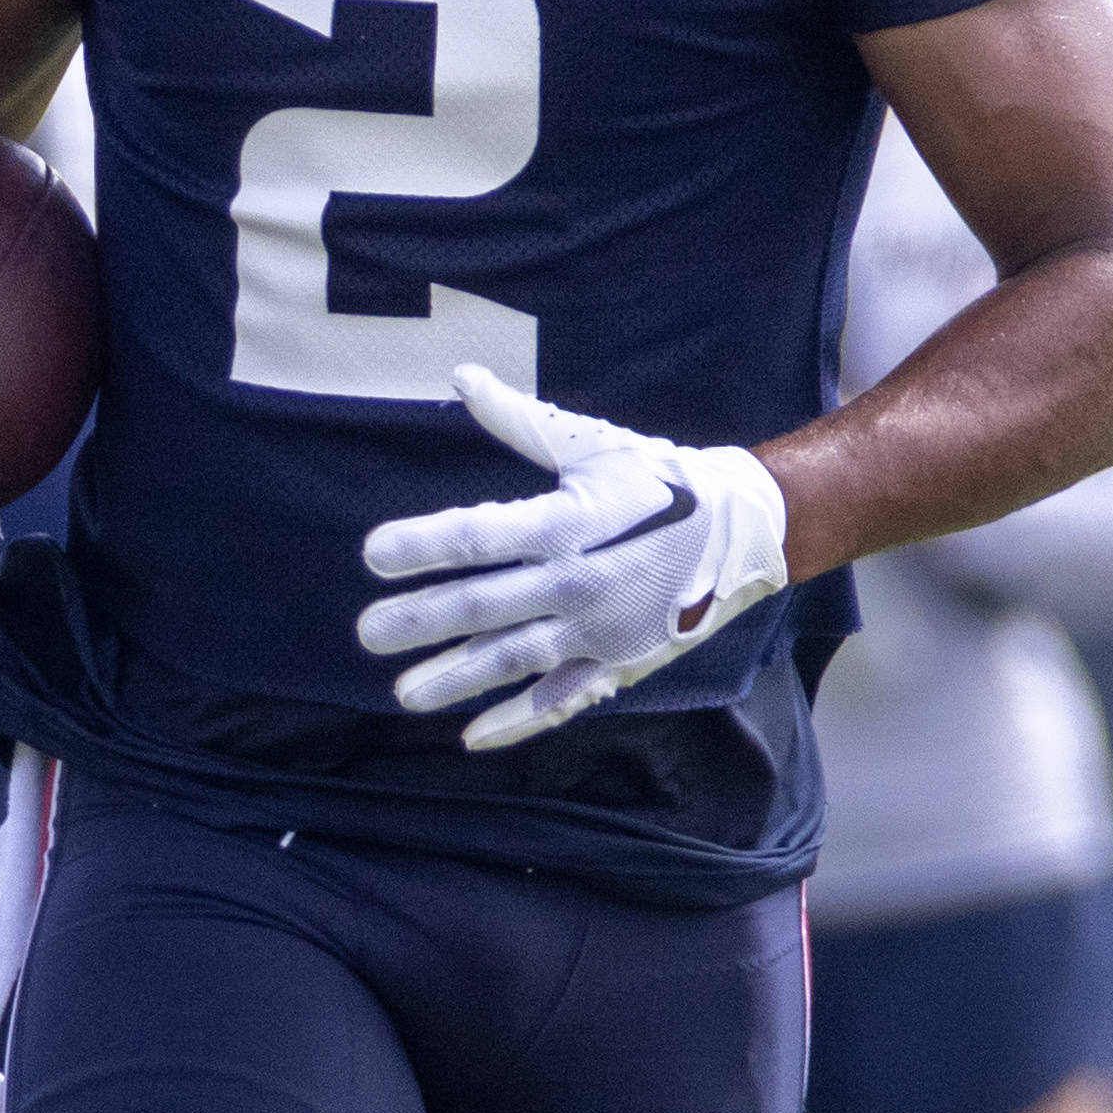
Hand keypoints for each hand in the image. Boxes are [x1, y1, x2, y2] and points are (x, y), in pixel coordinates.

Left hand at [356, 366, 793, 752]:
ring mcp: (598, 629)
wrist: (745, 530)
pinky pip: (562, 699)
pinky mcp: (618, 663)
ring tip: (404, 694)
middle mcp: (578, 580)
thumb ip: (520, 419)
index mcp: (568, 522)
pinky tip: (473, 735)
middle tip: (367, 633)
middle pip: (485, 605)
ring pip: (515, 659)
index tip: (373, 554)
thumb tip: (461, 377)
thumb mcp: (592, 444)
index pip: (481, 535)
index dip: (424, 544)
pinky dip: (519, 721)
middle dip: (422, 620)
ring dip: (457, 678)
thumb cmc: (659, 480)